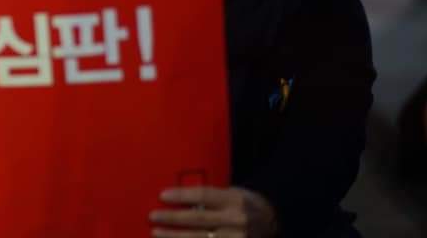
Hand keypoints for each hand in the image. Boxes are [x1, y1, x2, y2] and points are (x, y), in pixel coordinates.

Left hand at [149, 186, 277, 237]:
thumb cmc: (245, 204)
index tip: (162, 195)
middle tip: (153, 216)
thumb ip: (211, 196)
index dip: (182, 196)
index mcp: (234, 200)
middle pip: (198, 219)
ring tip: (156, 233)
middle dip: (173, 218)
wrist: (274, 223)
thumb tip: (181, 197)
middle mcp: (236, 220)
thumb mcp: (233, 192)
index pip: (204, 195)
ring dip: (175, 237)